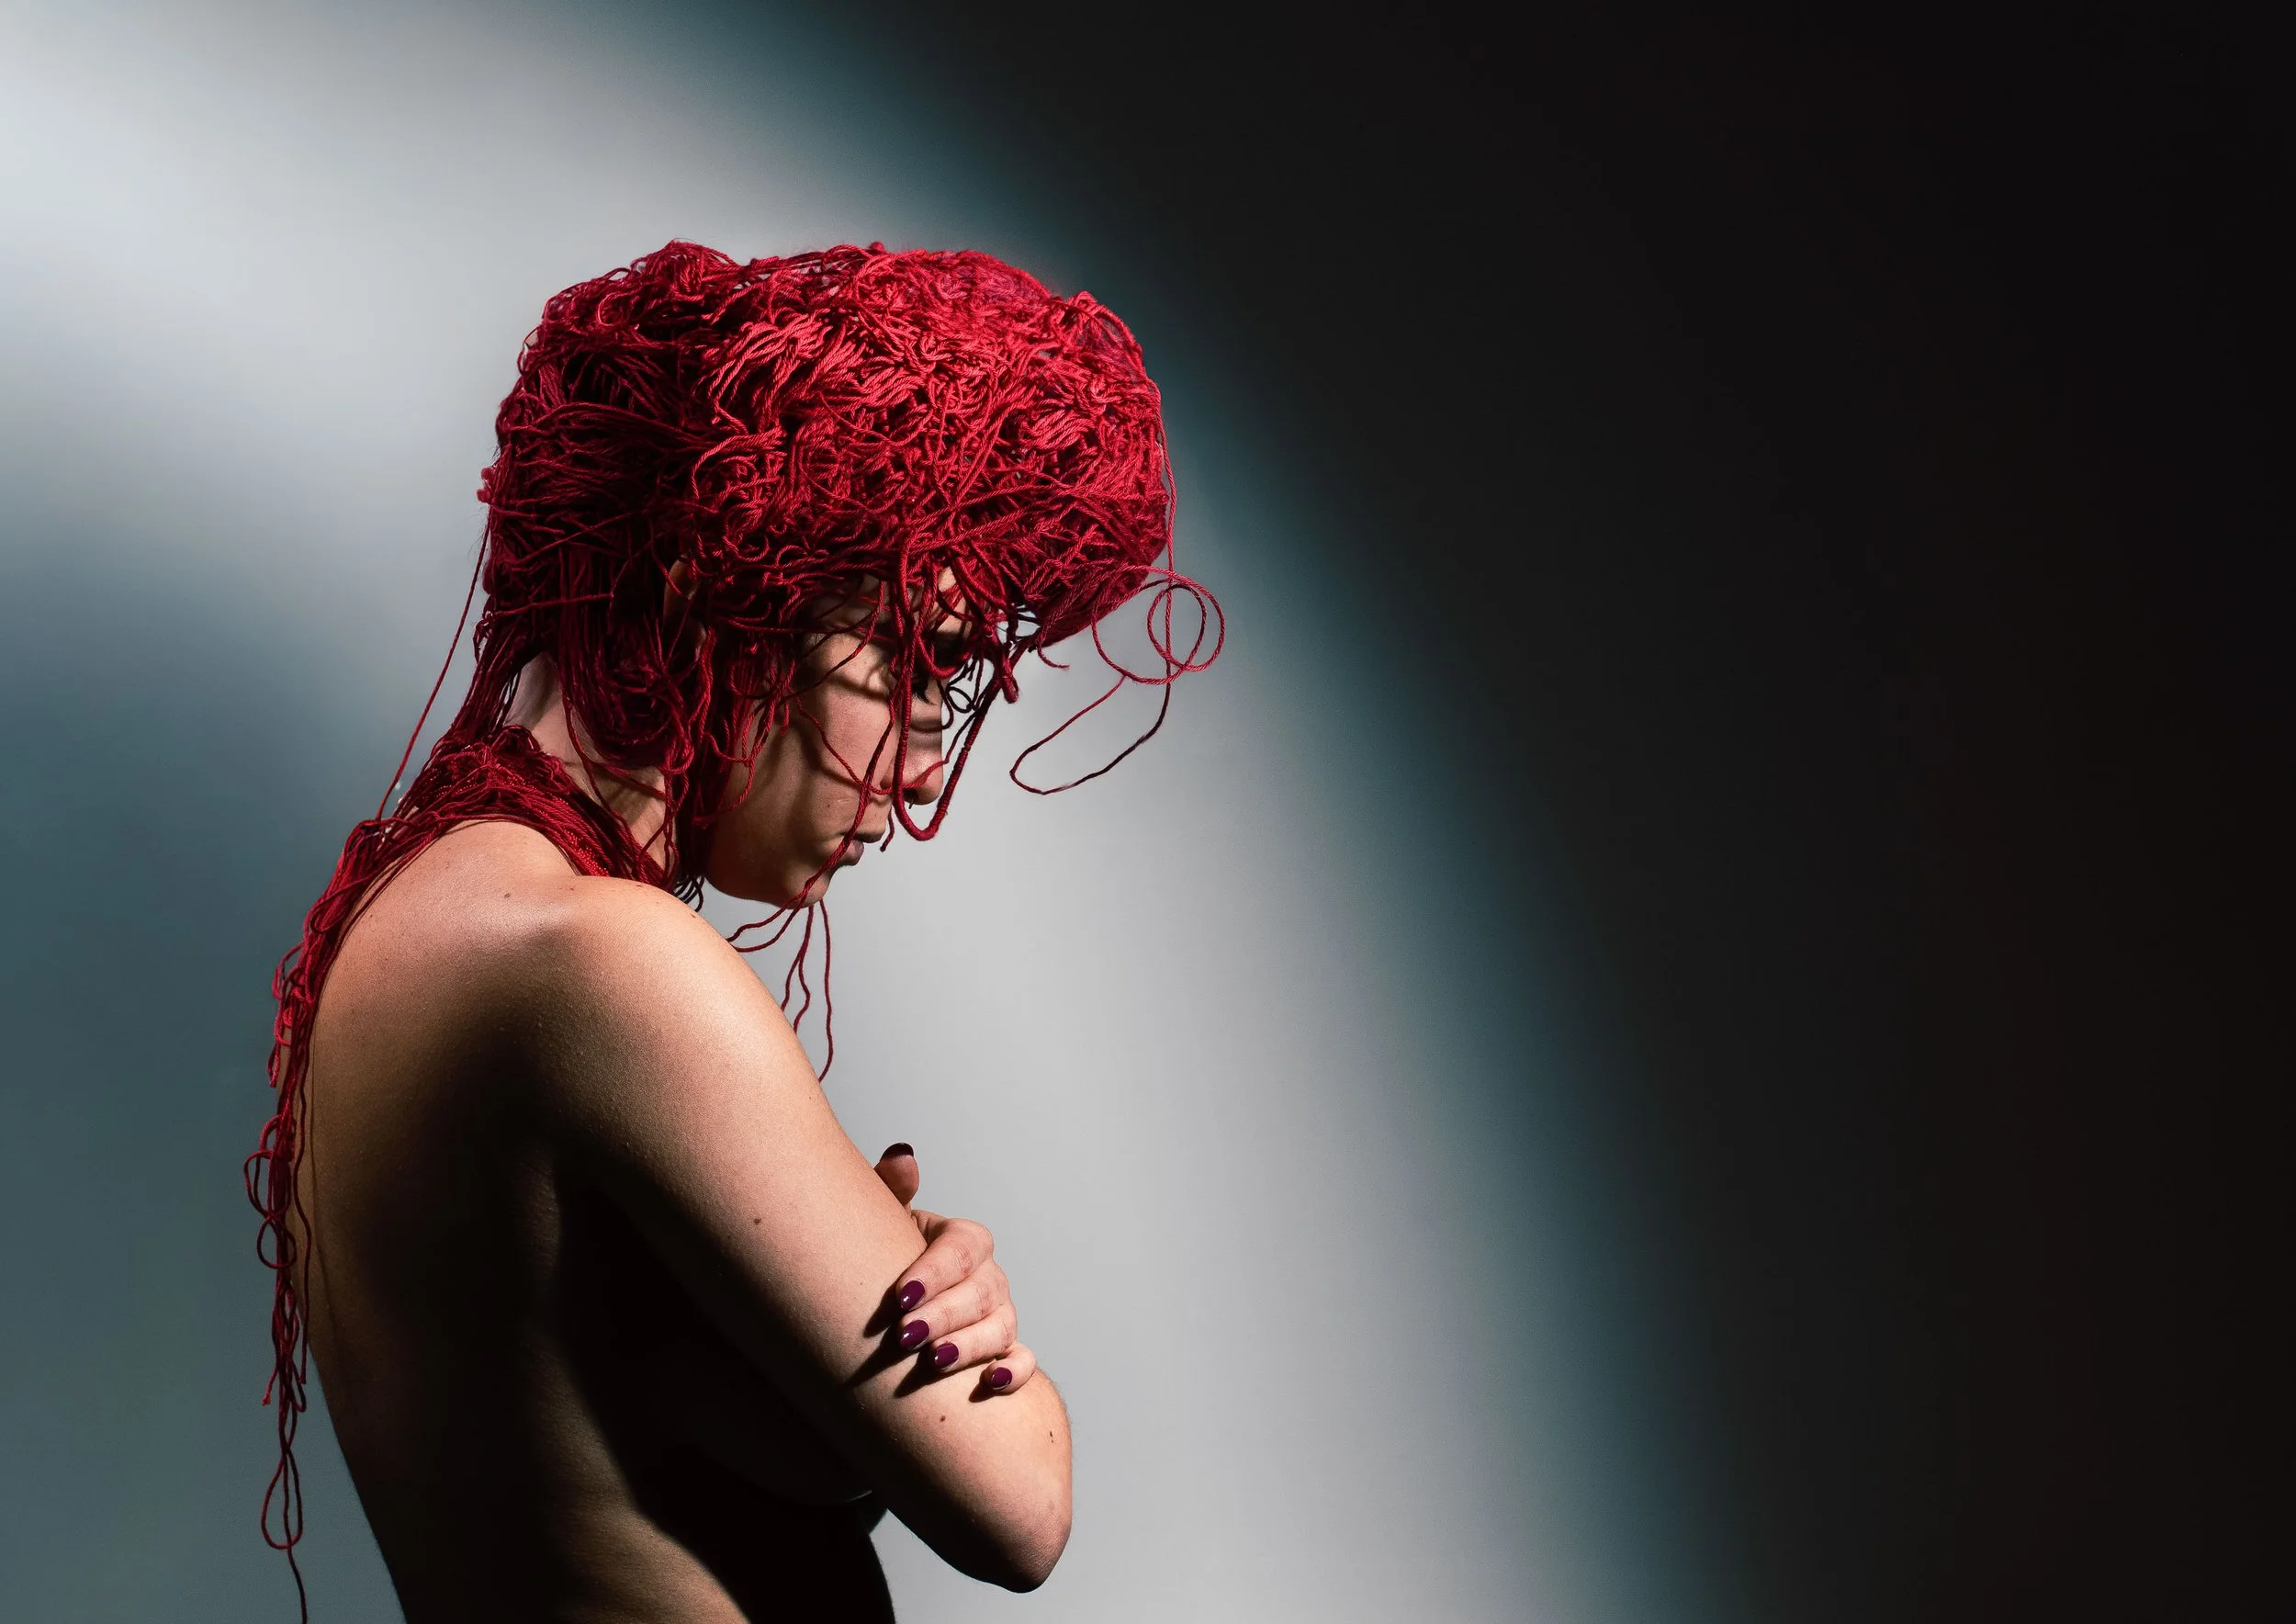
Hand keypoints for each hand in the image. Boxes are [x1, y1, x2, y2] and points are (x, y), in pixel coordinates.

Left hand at [873, 1143, 1037, 1395]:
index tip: (900, 1296)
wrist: (897, 1315)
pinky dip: (1014, 1371)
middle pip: (978, 1292)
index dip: (934, 1272)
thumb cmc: (888, 1262)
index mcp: (960, 1241)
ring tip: (935, 1361)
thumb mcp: (883, 1225)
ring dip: (971, 1346)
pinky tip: (988, 1381)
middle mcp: (987, 1276)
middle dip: (943, 1315)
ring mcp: (999, 1314)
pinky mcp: (1004, 1352)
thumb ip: (890, 1190)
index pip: (961, 1247)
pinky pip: (1023, 1361)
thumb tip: (903, 1156)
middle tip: (905, 1336)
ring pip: (1000, 1328)